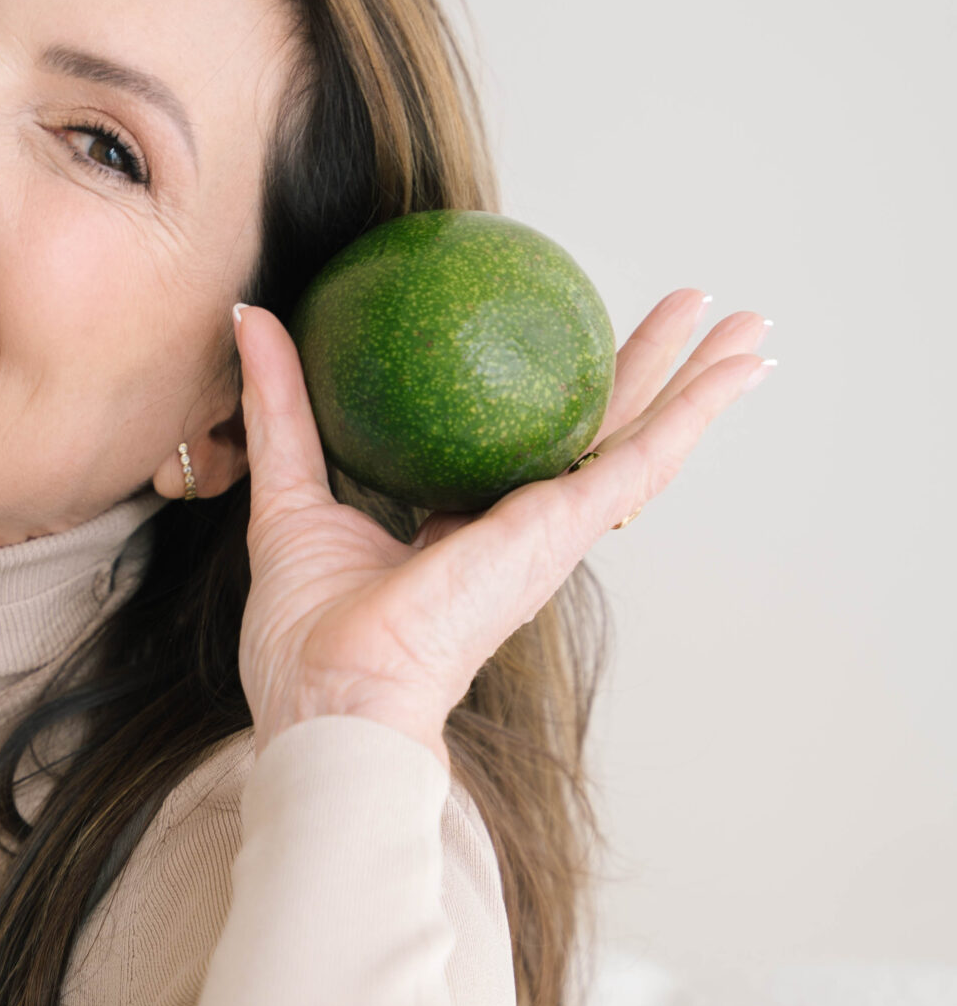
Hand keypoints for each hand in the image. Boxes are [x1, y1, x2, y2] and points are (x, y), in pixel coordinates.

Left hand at [234, 289, 772, 768]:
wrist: (335, 694)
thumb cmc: (307, 633)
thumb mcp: (291, 490)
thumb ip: (283, 404)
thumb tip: (253, 317)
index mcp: (467, 528)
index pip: (523, 446)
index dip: (554, 393)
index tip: (570, 336)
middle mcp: (522, 529)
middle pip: (598, 432)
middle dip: (647, 373)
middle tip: (690, 311)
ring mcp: (552, 532)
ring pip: (642, 442)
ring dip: (699, 382)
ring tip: (751, 328)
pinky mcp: (566, 531)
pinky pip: (646, 459)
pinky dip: (698, 411)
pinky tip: (740, 371)